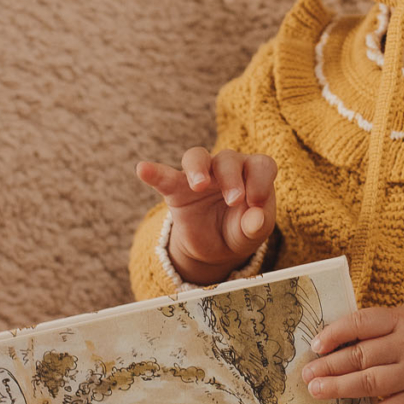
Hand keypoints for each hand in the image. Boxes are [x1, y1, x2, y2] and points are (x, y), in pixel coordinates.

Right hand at [135, 147, 276, 284]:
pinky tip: (143, 169)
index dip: (260, 180)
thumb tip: (256, 219)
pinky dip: (154, 172)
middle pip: (228, 159)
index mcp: (252, 175)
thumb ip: (256, 226)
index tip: (256, 203)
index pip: (261, 165)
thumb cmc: (240, 231)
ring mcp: (201, 175)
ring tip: (198, 185)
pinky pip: (164, 176)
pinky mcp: (176, 188)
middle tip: (233, 200)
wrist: (215, 247)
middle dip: (231, 178)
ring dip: (198, 168)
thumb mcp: (252, 234)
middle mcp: (228, 168)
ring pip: (197, 156)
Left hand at [301, 303, 403, 403]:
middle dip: (330, 366)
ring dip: (339, 388)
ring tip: (316, 391)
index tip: (316, 345)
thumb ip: (377, 323)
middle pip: (362, 356)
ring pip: (371, 384)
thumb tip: (334, 337)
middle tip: (307, 374)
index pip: (362, 323)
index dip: (336, 333)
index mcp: (401, 321)